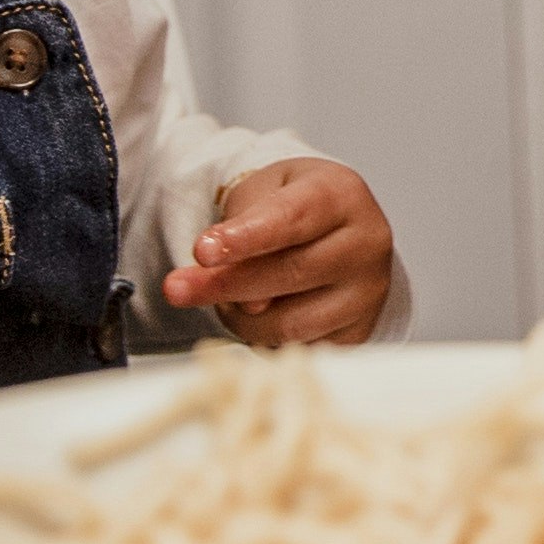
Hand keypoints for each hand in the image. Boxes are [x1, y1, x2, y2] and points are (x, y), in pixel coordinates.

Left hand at [166, 158, 396, 347]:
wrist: (334, 228)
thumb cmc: (292, 207)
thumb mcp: (262, 194)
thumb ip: (247, 231)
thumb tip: (251, 307)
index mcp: (342, 194)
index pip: (291, 218)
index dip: (244, 238)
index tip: (202, 251)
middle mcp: (367, 243)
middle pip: (289, 273)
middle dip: (225, 285)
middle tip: (175, 288)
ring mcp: (368, 293)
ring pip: (291, 323)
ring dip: (242, 318)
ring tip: (227, 299)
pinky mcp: (359, 332)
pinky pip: (300, 350)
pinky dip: (264, 339)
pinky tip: (258, 316)